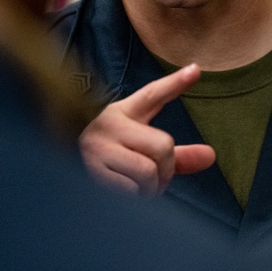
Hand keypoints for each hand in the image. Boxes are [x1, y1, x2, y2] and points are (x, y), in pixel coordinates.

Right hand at [79, 64, 215, 195]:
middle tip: (154, 180)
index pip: (151, 95)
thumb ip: (177, 155)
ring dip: (150, 189)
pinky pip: (131, 191)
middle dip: (166, 170)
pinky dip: (134, 200)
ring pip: (149, 171)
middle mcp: (108, 125)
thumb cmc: (108, 162)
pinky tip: (121, 196)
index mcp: (122, 113)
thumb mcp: (140, 151)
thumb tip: (211, 156)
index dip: (175, 83)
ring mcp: (97, 148)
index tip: (197, 69)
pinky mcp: (89, 172)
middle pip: (163, 146)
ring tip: (136, 189)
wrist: (59, 179)